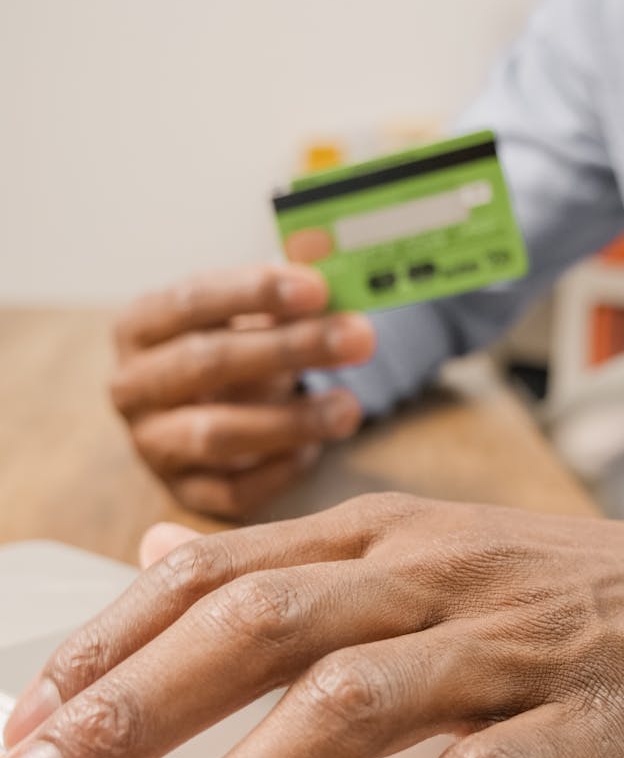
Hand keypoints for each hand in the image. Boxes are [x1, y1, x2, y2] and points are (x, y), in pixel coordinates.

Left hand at [4, 494, 623, 757]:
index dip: (110, 648)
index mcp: (376, 537)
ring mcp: (503, 647)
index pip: (216, 575)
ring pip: (348, 709)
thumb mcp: (412, 552)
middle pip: (257, 630)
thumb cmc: (549, 593)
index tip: (26, 730)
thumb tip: (151, 560)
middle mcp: (427, 578)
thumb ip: (282, 564)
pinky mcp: (581, 723)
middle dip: (129, 719)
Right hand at [110, 264, 375, 517]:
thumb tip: (329, 263)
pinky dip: (278, 470)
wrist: (211, 416)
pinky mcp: (182, 494)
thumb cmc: (237, 352)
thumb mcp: (251, 316)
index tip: (319, 289)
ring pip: (216, 434)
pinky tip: (315, 450)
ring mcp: (152, 445)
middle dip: (287, 349)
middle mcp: (132, 387)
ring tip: (349, 406)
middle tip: (357, 338)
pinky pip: (232, 491)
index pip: (191, 301)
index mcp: (140, 327)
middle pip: (207, 363)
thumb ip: (284, 294)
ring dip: (290, 419)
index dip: (255, 292)